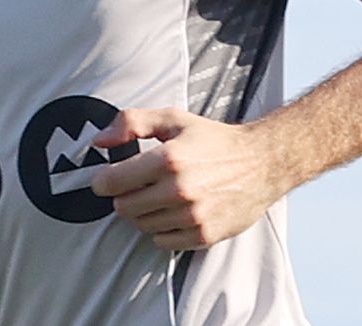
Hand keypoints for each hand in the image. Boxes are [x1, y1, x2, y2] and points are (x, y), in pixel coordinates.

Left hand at [89, 107, 283, 250]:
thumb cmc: (216, 141)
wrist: (262, 163)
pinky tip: (174, 212)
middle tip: (138, 185)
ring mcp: (192, 216)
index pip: (112, 182)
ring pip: (141, 225)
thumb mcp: (173, 119)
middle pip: (123, 208)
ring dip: (144, 213)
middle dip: (124, 196)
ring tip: (160, 195)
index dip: (103, 181)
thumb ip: (131, 123)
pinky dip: (162, 229)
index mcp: (168, 159)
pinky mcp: (203, 235)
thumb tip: (99, 142)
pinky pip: (163, 242)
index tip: (106, 179)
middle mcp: (179, 190)